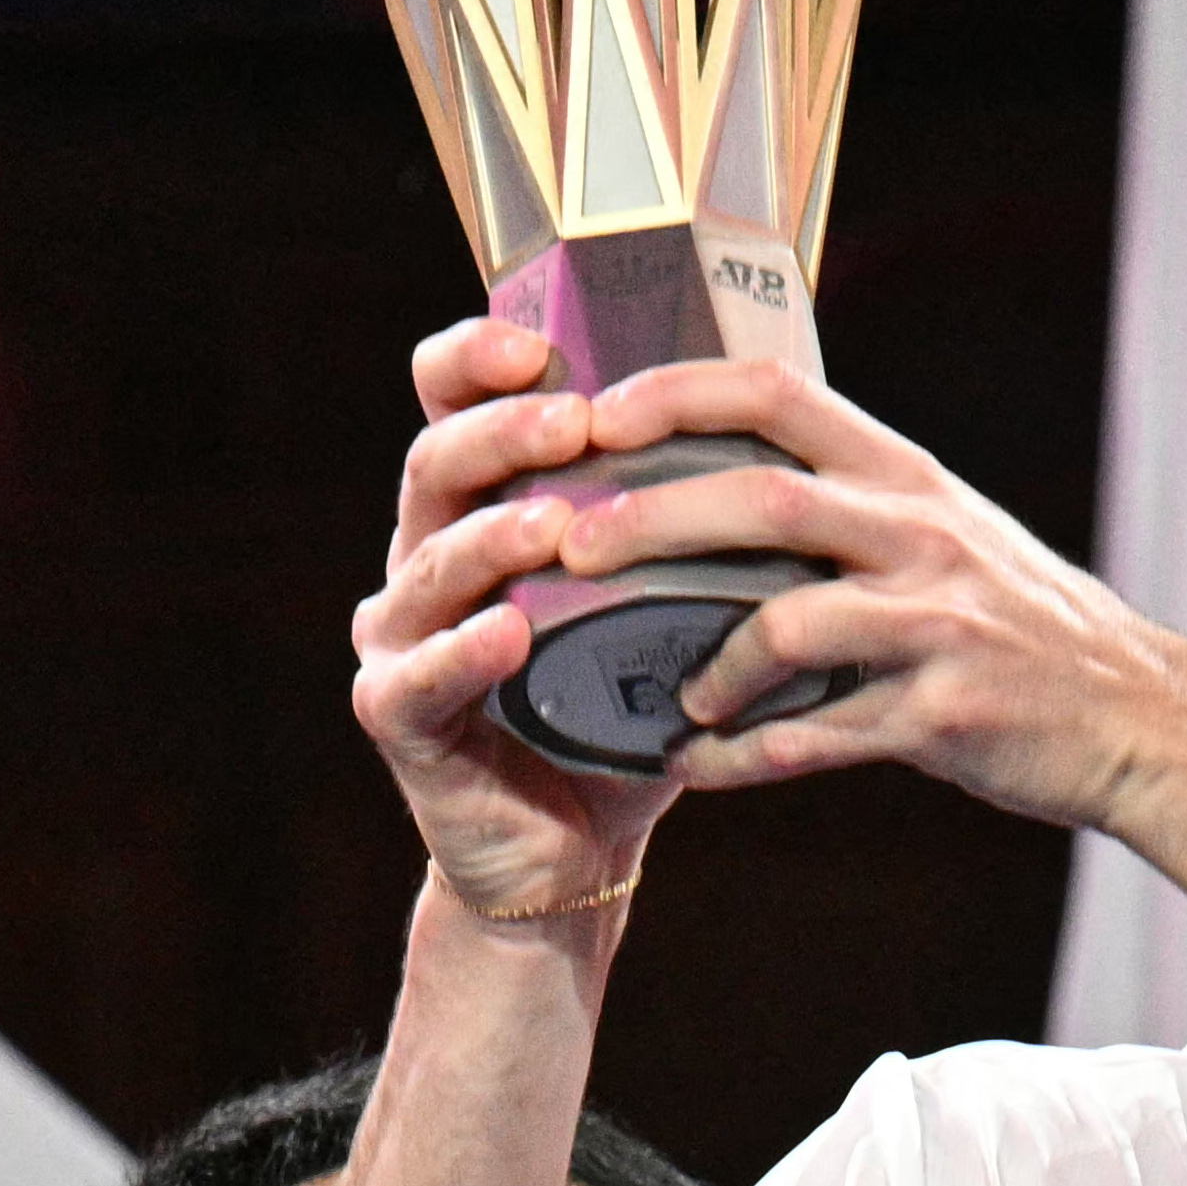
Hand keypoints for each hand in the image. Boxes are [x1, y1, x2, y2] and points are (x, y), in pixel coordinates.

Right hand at [350, 319, 680, 919]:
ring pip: (429, 563)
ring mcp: (401, 634)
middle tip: (571, 421)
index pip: (455, 403)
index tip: (540, 345)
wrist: (578, 840)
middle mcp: (427, 553)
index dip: (478, 361)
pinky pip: (417, 675)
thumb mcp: (664, 595)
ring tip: (552, 522)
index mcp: (485, 503)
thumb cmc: (628, 700)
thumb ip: (689, 516)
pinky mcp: (396, 715)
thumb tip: (790, 418)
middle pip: (437, 463)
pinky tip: (506, 635)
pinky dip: (462, 651)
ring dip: (490, 537)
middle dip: (500, 433)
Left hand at [542, 357, 1186, 826]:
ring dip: (702, 663)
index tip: (597, 415)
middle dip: (649, 518)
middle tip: (569, 545)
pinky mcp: (941, 716)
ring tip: (667, 696)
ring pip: (785, 623)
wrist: (1138, 715)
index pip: (778, 393)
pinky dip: (745, 758)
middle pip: (762, 499)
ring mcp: (935, 625)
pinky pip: (817, 739)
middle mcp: (921, 534)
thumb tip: (720, 484)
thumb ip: (852, 504)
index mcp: (909, 477)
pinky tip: (700, 770)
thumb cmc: (1023, 623)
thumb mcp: (949, 531)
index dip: (677, 393)